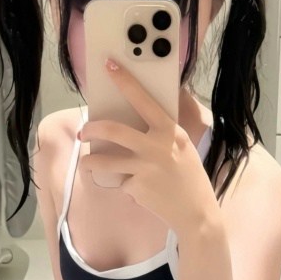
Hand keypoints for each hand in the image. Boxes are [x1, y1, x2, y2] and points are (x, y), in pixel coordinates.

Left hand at [78, 60, 216, 235]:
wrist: (197, 213)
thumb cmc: (189, 177)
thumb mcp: (182, 147)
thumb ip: (163, 132)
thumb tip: (142, 112)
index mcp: (170, 131)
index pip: (143, 100)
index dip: (125, 81)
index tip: (109, 66)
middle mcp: (156, 147)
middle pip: (113, 131)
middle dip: (92, 129)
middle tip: (84, 131)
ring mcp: (144, 169)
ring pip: (104, 161)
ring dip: (90, 162)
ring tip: (87, 162)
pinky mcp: (136, 188)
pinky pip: (121, 182)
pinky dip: (124, 185)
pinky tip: (138, 191)